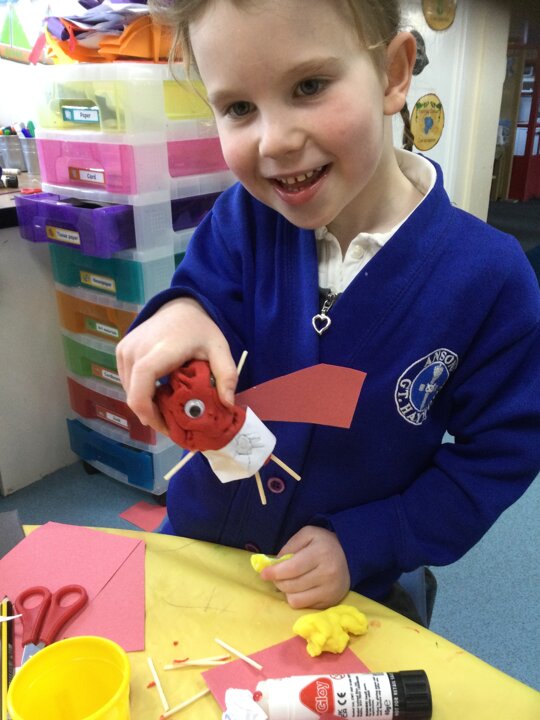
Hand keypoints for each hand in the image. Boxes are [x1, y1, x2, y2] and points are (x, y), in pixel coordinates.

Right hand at [116, 297, 237, 433]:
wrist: (179, 305)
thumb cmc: (199, 328)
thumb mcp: (219, 348)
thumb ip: (226, 375)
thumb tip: (227, 404)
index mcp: (157, 352)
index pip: (141, 390)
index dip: (150, 414)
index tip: (168, 427)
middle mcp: (134, 351)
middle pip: (134, 396)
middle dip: (152, 415)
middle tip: (173, 424)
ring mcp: (124, 350)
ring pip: (129, 391)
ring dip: (147, 405)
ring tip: (169, 409)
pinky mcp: (121, 351)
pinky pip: (128, 381)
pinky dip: (141, 392)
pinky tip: (160, 394)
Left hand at [260, 526, 350, 608]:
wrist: (351, 555)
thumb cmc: (324, 543)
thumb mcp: (308, 534)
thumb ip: (290, 546)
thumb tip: (274, 563)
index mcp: (320, 554)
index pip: (292, 568)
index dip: (275, 573)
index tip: (263, 573)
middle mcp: (327, 574)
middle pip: (291, 585)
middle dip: (278, 581)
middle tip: (276, 575)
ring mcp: (329, 591)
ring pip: (296, 600)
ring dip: (286, 592)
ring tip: (288, 582)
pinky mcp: (330, 602)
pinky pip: (304, 607)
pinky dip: (297, 598)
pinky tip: (299, 589)